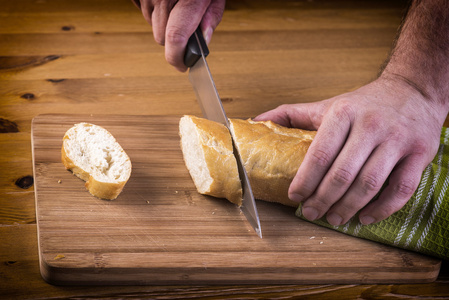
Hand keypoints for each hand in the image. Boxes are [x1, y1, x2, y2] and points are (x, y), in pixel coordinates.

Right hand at [132, 0, 224, 71]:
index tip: (182, 65)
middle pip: (162, 37)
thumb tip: (204, 42)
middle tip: (186, 25)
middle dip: (174, 39)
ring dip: (164, 22)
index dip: (177, 58)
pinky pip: (143, 10)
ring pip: (152, 25)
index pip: (175, 38)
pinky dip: (154, 10)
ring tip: (177, 3)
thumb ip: (211, 17)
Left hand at [254, 76, 445, 225]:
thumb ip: (289, 114)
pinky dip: (382, 209)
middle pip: (342, 174)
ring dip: (347, 208)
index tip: (294, 196)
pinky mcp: (419, 155)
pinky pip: (401, 190)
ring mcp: (397, 141)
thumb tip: (254, 121)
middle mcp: (371, 126)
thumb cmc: (363, 103)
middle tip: (311, 213)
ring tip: (333, 218)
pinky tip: (365, 217)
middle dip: (322, 200)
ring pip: (369, 185)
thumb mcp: (326, 104)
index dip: (304, 181)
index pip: (319, 154)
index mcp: (343, 114)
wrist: (412, 90)